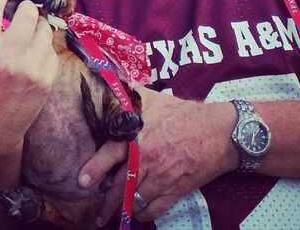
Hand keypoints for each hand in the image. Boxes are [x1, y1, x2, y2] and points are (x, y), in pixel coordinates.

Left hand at [77, 87, 236, 223]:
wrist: (216, 131)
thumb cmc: (181, 113)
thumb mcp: (151, 99)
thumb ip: (128, 96)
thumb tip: (108, 85)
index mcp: (137, 136)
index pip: (110, 154)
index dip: (95, 169)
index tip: (82, 181)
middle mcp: (146, 158)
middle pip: (120, 186)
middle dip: (105, 203)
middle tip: (94, 215)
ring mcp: (161, 176)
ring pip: (135, 200)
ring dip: (123, 209)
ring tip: (113, 214)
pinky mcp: (175, 190)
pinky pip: (155, 210)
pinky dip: (144, 214)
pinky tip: (138, 212)